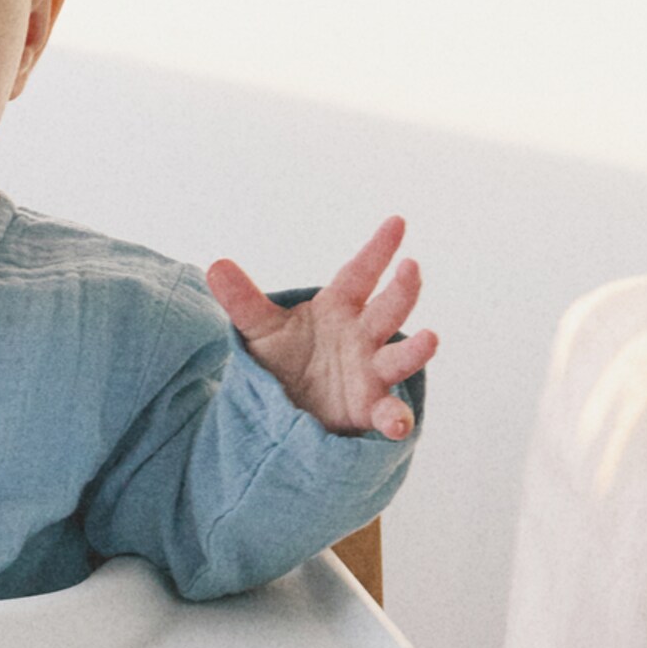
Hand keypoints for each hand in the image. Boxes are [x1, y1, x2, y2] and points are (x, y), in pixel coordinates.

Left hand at [206, 215, 435, 440]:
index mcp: (339, 309)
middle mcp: (361, 336)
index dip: (377, 249)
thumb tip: (215, 265)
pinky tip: (398, 425)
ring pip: (397, 358)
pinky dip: (395, 418)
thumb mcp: (260, 329)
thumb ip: (243, 301)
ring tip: (431, 338)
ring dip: (415, 350)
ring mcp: (369, 371)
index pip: (359, 274)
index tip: (396, 222)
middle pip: (386, 310)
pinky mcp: (367, 408)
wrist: (283, 408)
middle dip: (401, 290)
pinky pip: (387, 412)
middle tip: (411, 267)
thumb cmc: (283, 359)